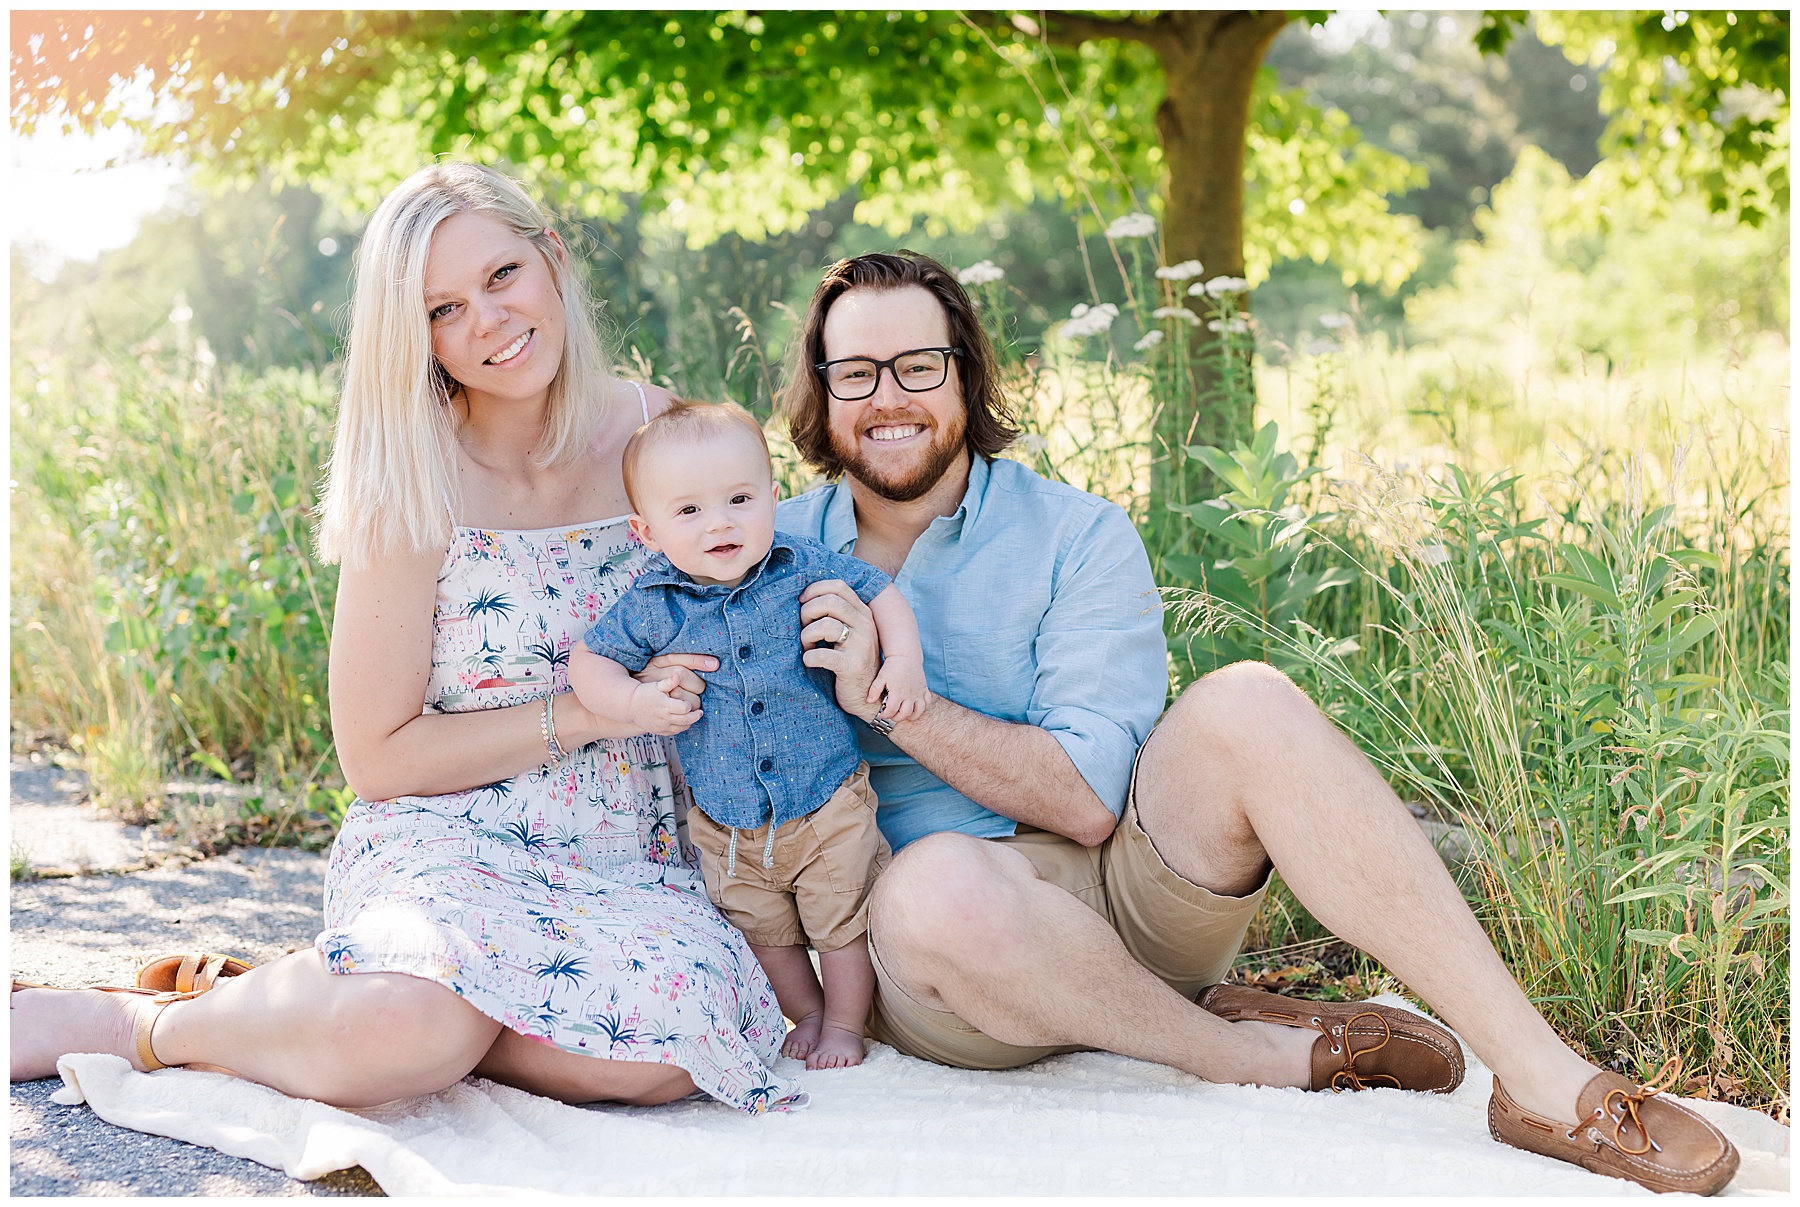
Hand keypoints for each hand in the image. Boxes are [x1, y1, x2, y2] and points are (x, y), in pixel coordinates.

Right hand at [629, 676, 701, 735]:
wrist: (631, 705)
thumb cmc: (645, 693)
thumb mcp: (656, 685)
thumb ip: (669, 681)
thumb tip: (677, 675)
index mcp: (665, 705)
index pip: (684, 708)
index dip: (689, 705)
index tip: (690, 702)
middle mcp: (664, 717)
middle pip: (685, 720)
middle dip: (695, 716)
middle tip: (699, 712)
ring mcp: (661, 726)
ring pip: (681, 727)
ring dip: (689, 722)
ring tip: (692, 716)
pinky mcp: (659, 731)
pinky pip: (674, 732)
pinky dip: (680, 728)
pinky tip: (682, 721)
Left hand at [799, 579, 880, 720]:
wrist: (871, 698)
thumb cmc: (853, 662)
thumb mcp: (851, 633)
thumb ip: (838, 615)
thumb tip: (805, 599)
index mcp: (863, 613)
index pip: (839, 586)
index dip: (815, 590)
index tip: (802, 602)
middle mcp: (865, 626)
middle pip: (830, 601)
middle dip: (807, 611)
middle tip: (803, 627)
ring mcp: (861, 646)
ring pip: (825, 625)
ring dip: (806, 635)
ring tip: (807, 646)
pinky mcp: (852, 667)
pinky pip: (821, 655)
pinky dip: (809, 657)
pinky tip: (809, 662)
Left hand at [869, 656, 929, 721]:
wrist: (906, 655)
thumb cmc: (892, 666)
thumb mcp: (881, 677)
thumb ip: (874, 690)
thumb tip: (869, 701)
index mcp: (898, 692)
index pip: (892, 710)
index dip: (885, 715)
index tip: (882, 714)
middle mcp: (909, 694)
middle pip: (905, 713)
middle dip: (897, 718)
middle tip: (891, 715)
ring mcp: (918, 692)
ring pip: (918, 711)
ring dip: (911, 716)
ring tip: (904, 714)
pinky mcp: (924, 689)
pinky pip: (927, 703)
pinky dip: (923, 708)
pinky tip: (916, 708)